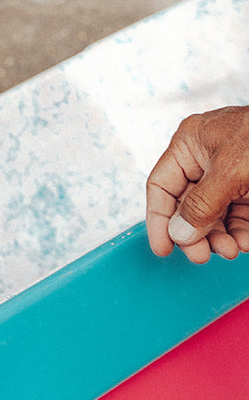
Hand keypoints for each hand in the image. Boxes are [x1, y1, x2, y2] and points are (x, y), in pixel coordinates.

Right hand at [146, 108, 248, 261]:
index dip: (159, 218)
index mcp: (191, 143)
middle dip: (196, 233)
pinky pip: (238, 218)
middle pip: (188, 205)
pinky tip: (245, 242)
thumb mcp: (229, 171)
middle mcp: (206, 160)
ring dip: (220, 237)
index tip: (163, 250)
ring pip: (214, 216)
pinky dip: (240, 234)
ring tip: (231, 250)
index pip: (162, 185)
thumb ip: (201, 204)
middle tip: (202, 256)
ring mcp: (230, 176)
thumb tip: (179, 233)